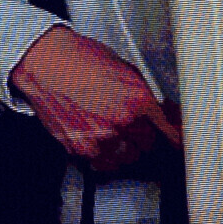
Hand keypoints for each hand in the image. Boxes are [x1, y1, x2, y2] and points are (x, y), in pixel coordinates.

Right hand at [11, 25, 181, 173]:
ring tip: (115, 131)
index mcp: (137, 99)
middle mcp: (120, 122)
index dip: (174, 138)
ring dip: (126, 149)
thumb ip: (146, 97)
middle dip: (145, 138)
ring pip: (127, 159)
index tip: (177, 142)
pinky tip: (100, 139)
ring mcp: (99, 138)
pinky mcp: (79, 148)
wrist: (45, 62)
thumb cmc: (80, 59)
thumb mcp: (125, 70)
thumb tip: (164, 113)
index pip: (169, 133)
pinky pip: (102, 164)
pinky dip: (105, 156)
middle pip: (148, 147)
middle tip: (137, 127)